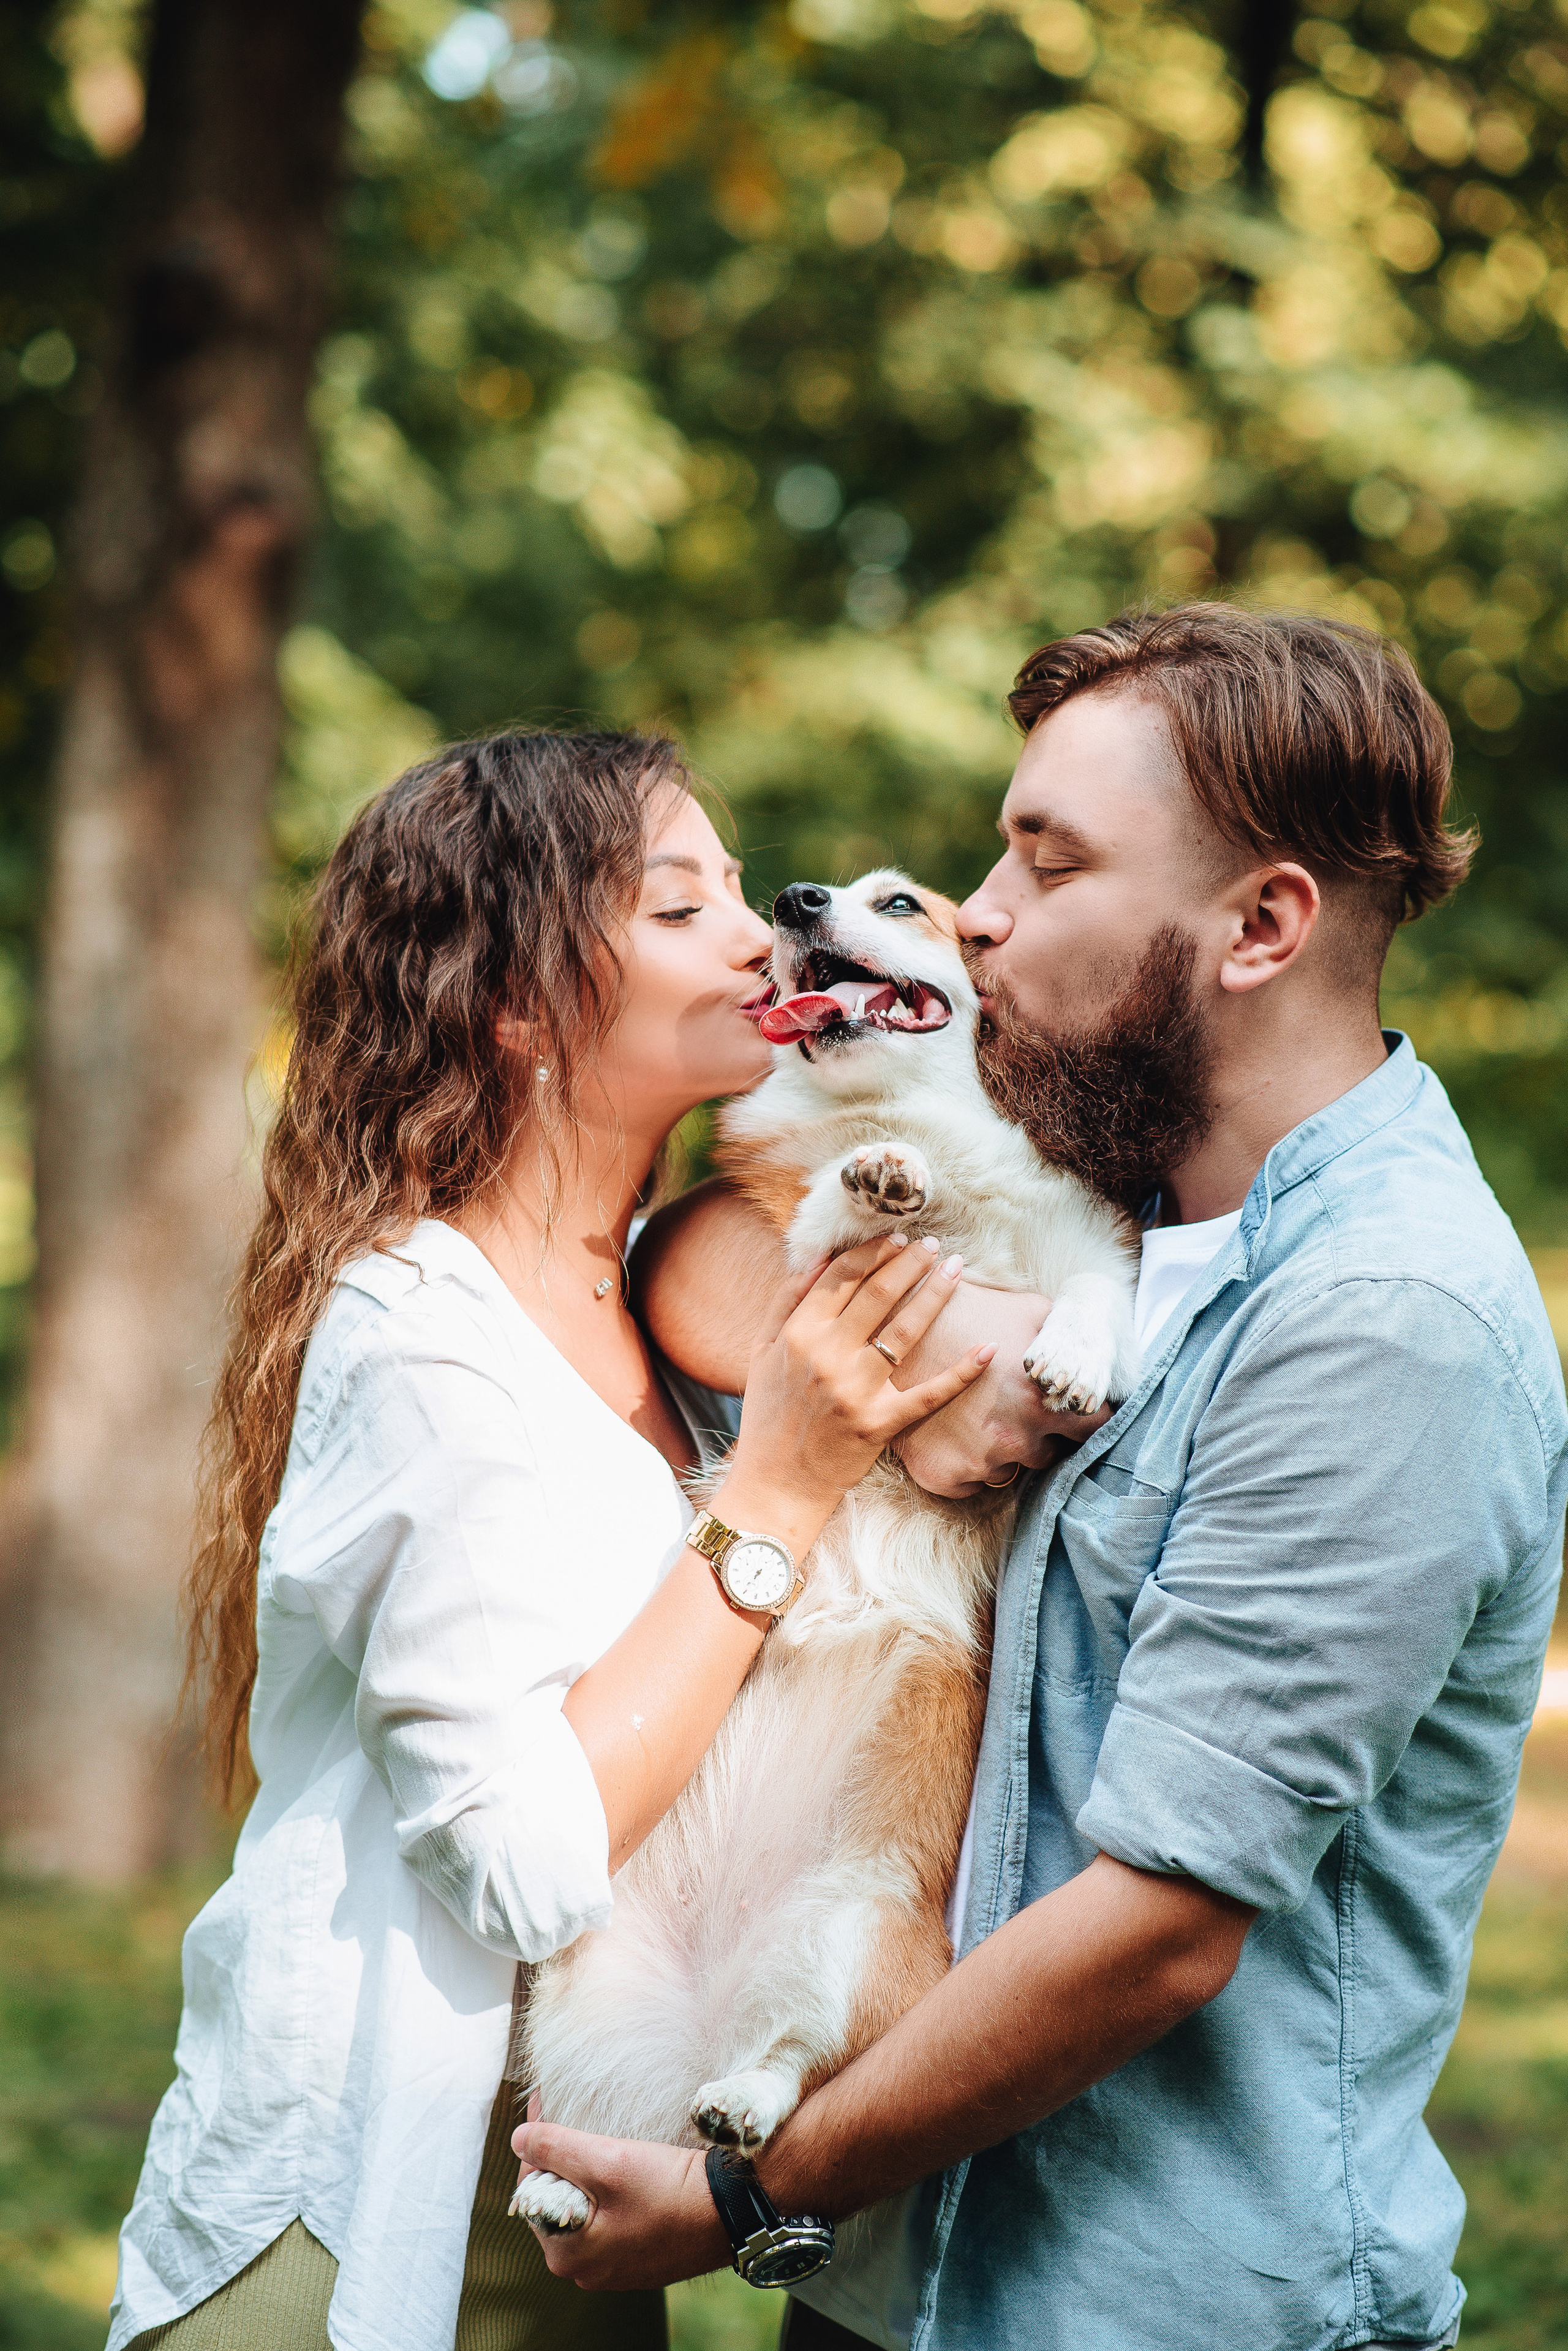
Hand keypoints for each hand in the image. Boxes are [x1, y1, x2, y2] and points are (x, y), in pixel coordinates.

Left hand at [510, 2119, 728, 2289]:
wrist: (729, 2210)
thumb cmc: (666, 2189)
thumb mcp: (605, 2161)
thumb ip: (554, 2149)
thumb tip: (518, 2139)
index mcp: (567, 2255)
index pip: (531, 2190)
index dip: (537, 2145)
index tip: (547, 2108)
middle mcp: (585, 2271)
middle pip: (557, 2200)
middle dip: (562, 2160)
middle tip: (575, 2119)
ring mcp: (614, 2266)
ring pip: (585, 2208)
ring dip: (588, 2174)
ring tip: (601, 2139)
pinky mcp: (640, 2256)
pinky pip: (611, 2219)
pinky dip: (612, 2192)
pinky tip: (627, 2168)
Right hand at [712, 1233, 993, 1551]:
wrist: (775, 1484)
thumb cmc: (768, 1416)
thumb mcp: (761, 1353)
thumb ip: (786, 1302)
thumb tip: (818, 1258)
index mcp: (798, 1334)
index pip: (842, 1276)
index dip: (873, 1251)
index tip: (896, 1237)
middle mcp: (827, 1355)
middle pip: (879, 1293)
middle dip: (911, 1261)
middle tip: (934, 1244)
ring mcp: (857, 1390)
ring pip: (906, 1329)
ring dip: (935, 1293)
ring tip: (955, 1269)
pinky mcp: (881, 1423)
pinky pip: (929, 1393)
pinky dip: (961, 1371)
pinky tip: (987, 1348)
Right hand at [893, 1283, 1109, 1498]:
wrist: (897, 1326)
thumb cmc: (971, 1312)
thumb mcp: (1032, 1310)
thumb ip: (1072, 1336)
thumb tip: (1101, 1351)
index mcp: (1045, 1402)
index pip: (1095, 1428)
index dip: (1086, 1416)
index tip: (1073, 1409)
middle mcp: (1016, 1439)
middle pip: (1051, 1453)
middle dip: (1040, 1433)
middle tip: (1014, 1404)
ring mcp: (978, 1462)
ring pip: (1010, 1469)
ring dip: (1002, 1448)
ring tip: (979, 1412)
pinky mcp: (943, 1476)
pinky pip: (971, 1483)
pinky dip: (967, 1463)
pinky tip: (955, 1432)